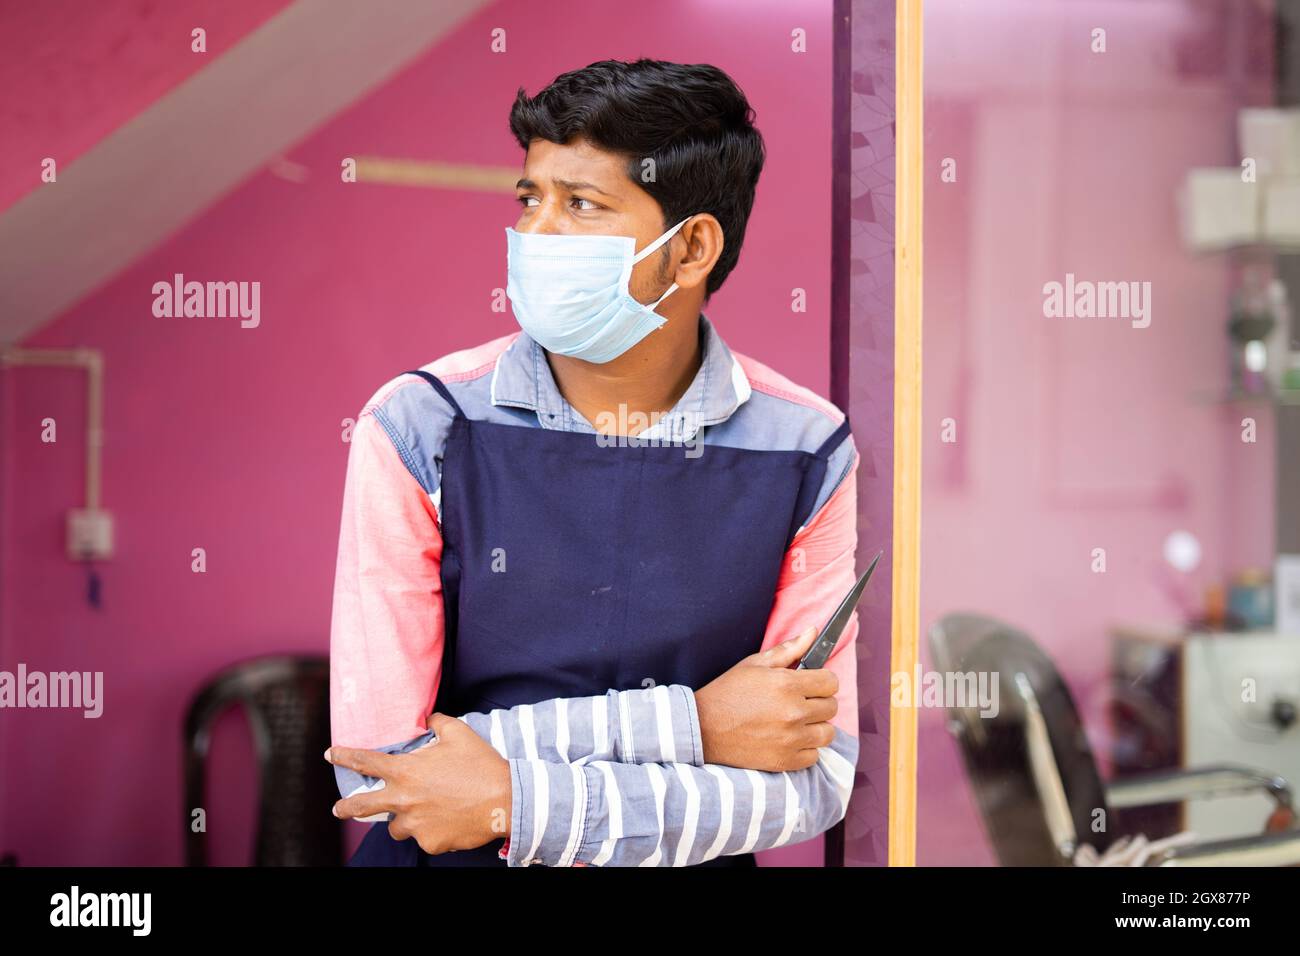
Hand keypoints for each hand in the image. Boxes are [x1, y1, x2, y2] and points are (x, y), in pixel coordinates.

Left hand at [327, 713, 512, 854]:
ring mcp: (415, 825)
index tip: (331, 755)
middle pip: (361, 807)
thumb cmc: (480, 764)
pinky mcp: (430, 842)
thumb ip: (437, 723)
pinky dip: (432, 830)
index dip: (344, 756)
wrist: (505, 800)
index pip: (365, 762)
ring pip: (397, 826)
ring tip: (424, 812)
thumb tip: (428, 719)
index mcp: (405, 771)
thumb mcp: (459, 733)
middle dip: (346, 808)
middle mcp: (403, 800)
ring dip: (404, 819)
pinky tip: (450, 820)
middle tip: (338, 809)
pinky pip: (423, 837)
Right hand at [693, 626, 838, 771]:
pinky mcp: (785, 761)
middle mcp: (793, 712)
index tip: (812, 684)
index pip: (831, 682)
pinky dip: (805, 748)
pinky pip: (814, 755)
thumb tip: (813, 632)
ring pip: (827, 733)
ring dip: (816, 726)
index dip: (823, 680)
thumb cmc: (728, 692)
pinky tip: (788, 739)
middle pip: (831, 707)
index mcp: (787, 684)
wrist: (702, 728)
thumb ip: (789, 649)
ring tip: (797, 722)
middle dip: (819, 701)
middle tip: (800, 702)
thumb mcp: (755, 664)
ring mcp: (791, 739)